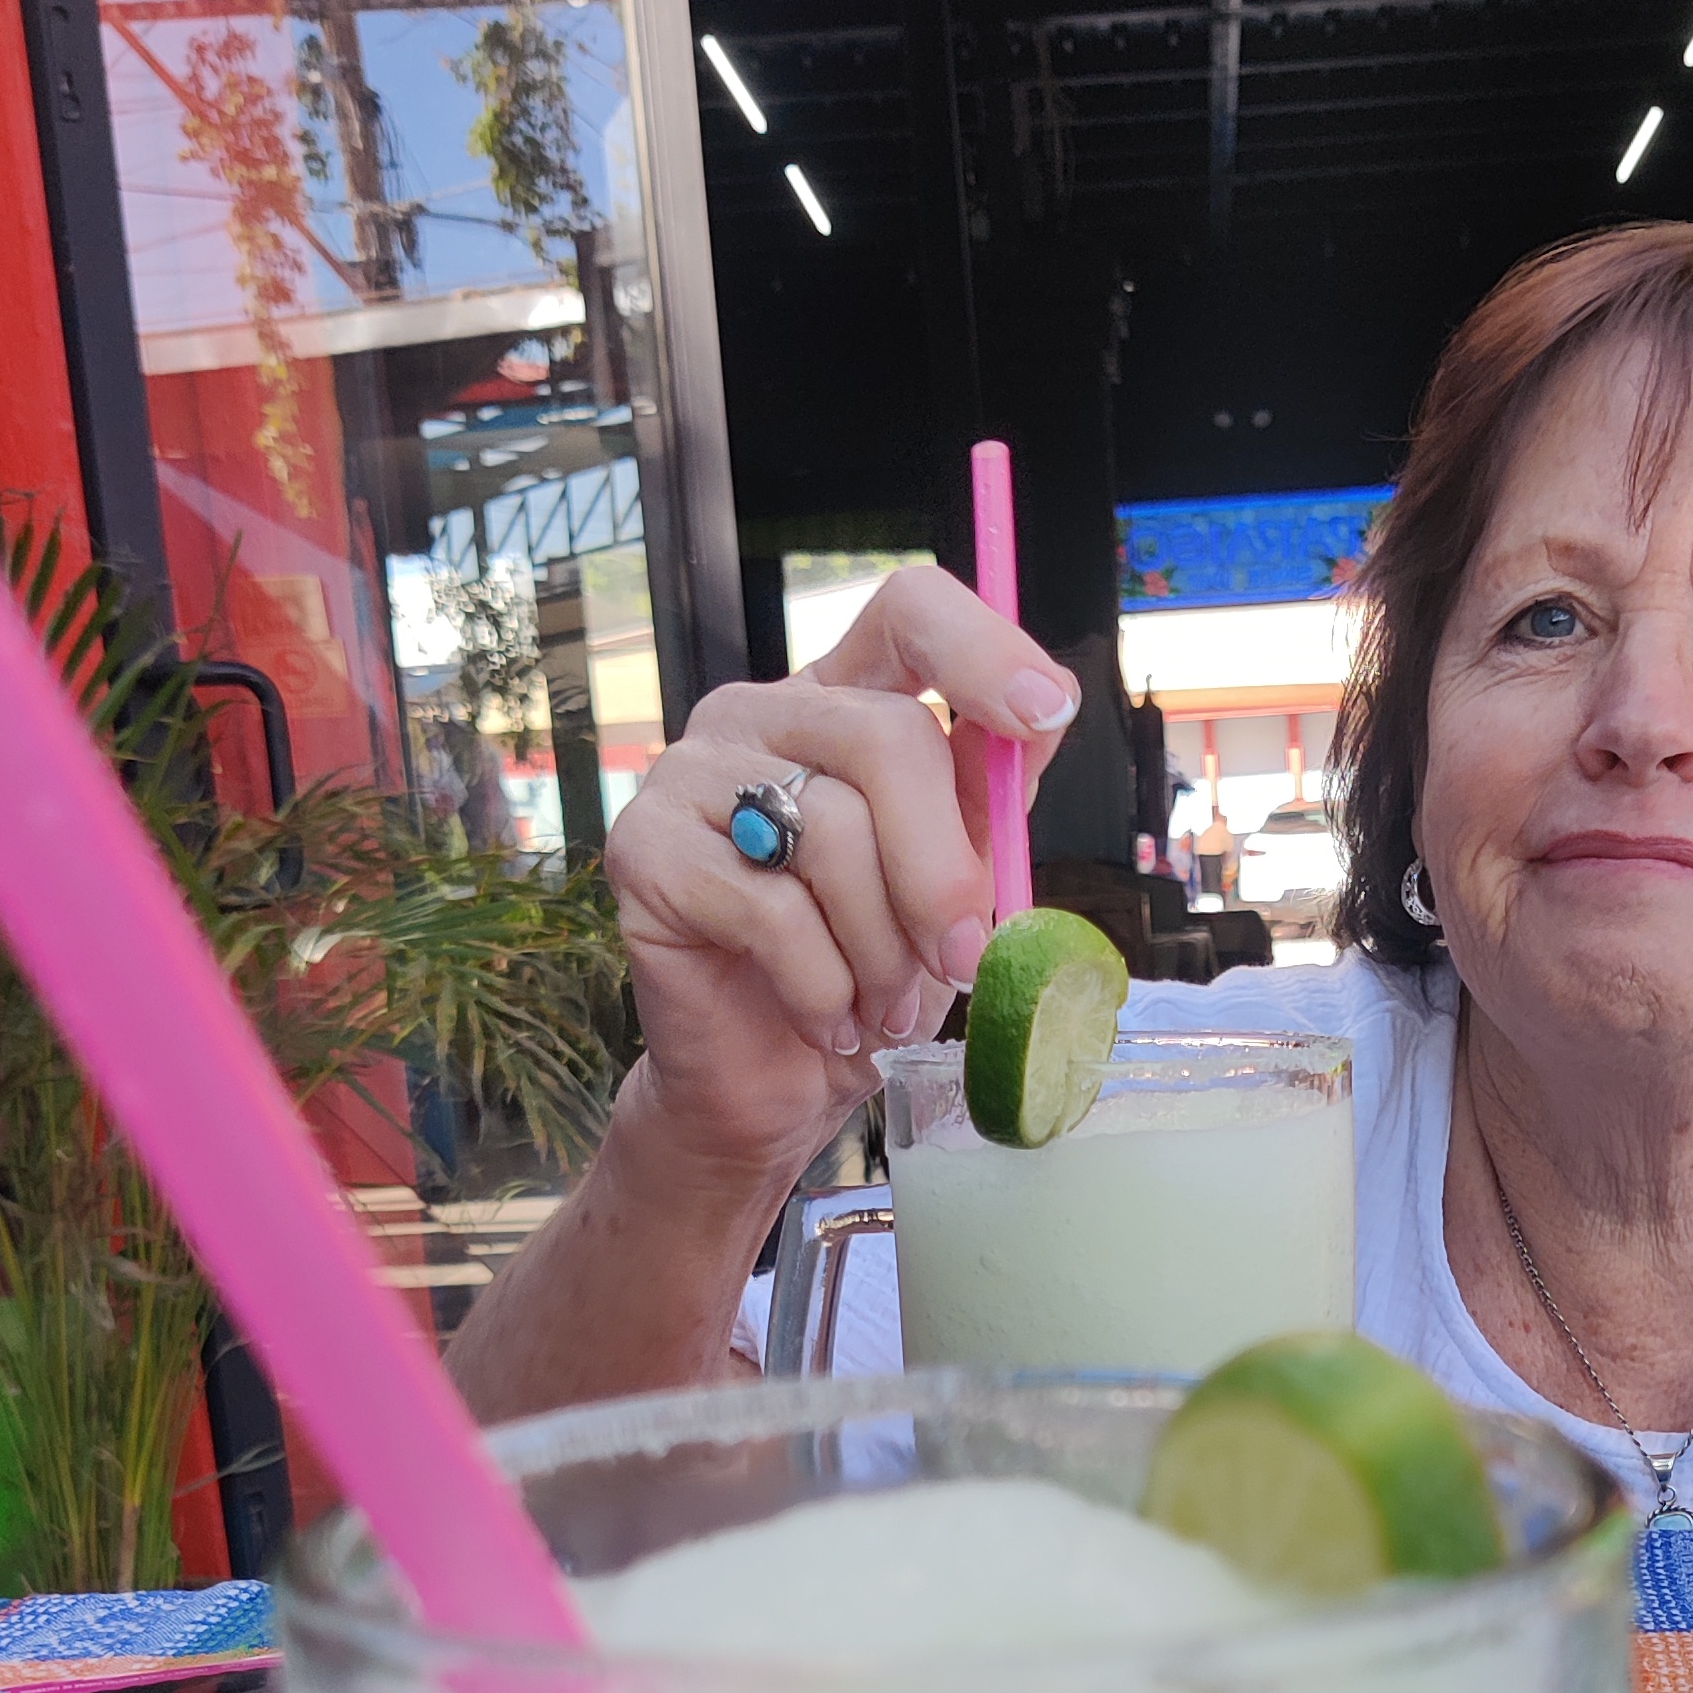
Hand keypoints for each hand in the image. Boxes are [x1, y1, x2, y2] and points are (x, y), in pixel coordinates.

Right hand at [600, 567, 1080, 1191]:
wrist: (772, 1083)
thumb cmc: (867, 974)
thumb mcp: (953, 881)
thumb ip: (986, 799)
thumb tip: (1047, 714)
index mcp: (842, 701)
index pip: (909, 610)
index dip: (982, 648)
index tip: (1044, 717)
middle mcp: (760, 714)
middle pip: (886, 736)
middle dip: (943, 871)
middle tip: (958, 960)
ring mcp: (690, 771)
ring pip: (832, 831)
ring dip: (882, 949)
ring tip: (881, 1007)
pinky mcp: (645, 849)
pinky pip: (771, 910)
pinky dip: (823, 986)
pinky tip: (825, 1019)